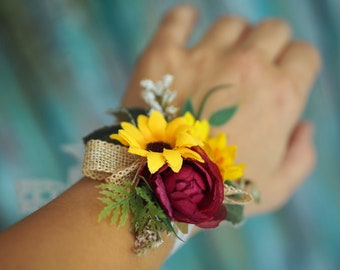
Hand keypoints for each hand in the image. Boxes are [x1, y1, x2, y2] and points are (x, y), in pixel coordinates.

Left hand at [122, 5, 320, 215]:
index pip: (304, 54)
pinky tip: (188, 25)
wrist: (158, 190)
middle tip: (251, 69)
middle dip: (269, 47)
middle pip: (272, 30)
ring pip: (231, 24)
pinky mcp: (163, 56)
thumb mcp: (276, 187)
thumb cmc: (218, 192)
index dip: (296, 64)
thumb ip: (302, 155)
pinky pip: (178, 18)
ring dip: (232, 38)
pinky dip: (185, 18)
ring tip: (219, 60)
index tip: (283, 74)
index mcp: (280, 96)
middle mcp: (246, 68)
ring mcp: (203, 58)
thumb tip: (305, 126)